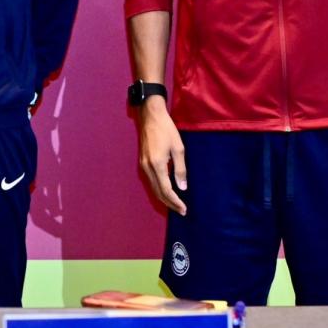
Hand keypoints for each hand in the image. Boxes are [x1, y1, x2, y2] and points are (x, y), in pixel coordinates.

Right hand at [137, 100, 186, 214]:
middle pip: (157, 192)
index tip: (184, 209)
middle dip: (170, 203)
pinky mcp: (142, 162)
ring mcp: (143, 165)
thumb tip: (182, 187)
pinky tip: (166, 191)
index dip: (175, 202)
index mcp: (157, 164)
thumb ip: (180, 169)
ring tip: (175, 204)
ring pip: (152, 188)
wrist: (150, 116)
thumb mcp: (178, 148)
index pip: (166, 190)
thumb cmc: (166, 130)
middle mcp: (147, 167)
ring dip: (164, 198)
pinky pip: (150, 181)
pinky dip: (158, 189)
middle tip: (182, 211)